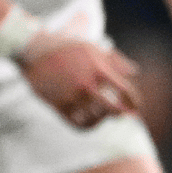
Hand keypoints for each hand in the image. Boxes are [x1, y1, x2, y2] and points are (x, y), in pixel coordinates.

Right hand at [20, 29, 140, 129]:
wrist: (35, 50)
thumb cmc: (67, 47)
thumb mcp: (94, 48)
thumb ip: (116, 60)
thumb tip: (135, 71)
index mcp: (98, 70)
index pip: (125, 91)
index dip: (134, 102)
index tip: (136, 107)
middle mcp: (86, 85)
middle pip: (113, 109)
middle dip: (122, 114)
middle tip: (124, 115)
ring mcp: (71, 97)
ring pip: (96, 118)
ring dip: (104, 118)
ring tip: (105, 114)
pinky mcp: (58, 105)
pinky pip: (79, 124)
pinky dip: (89, 125)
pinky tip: (92, 120)